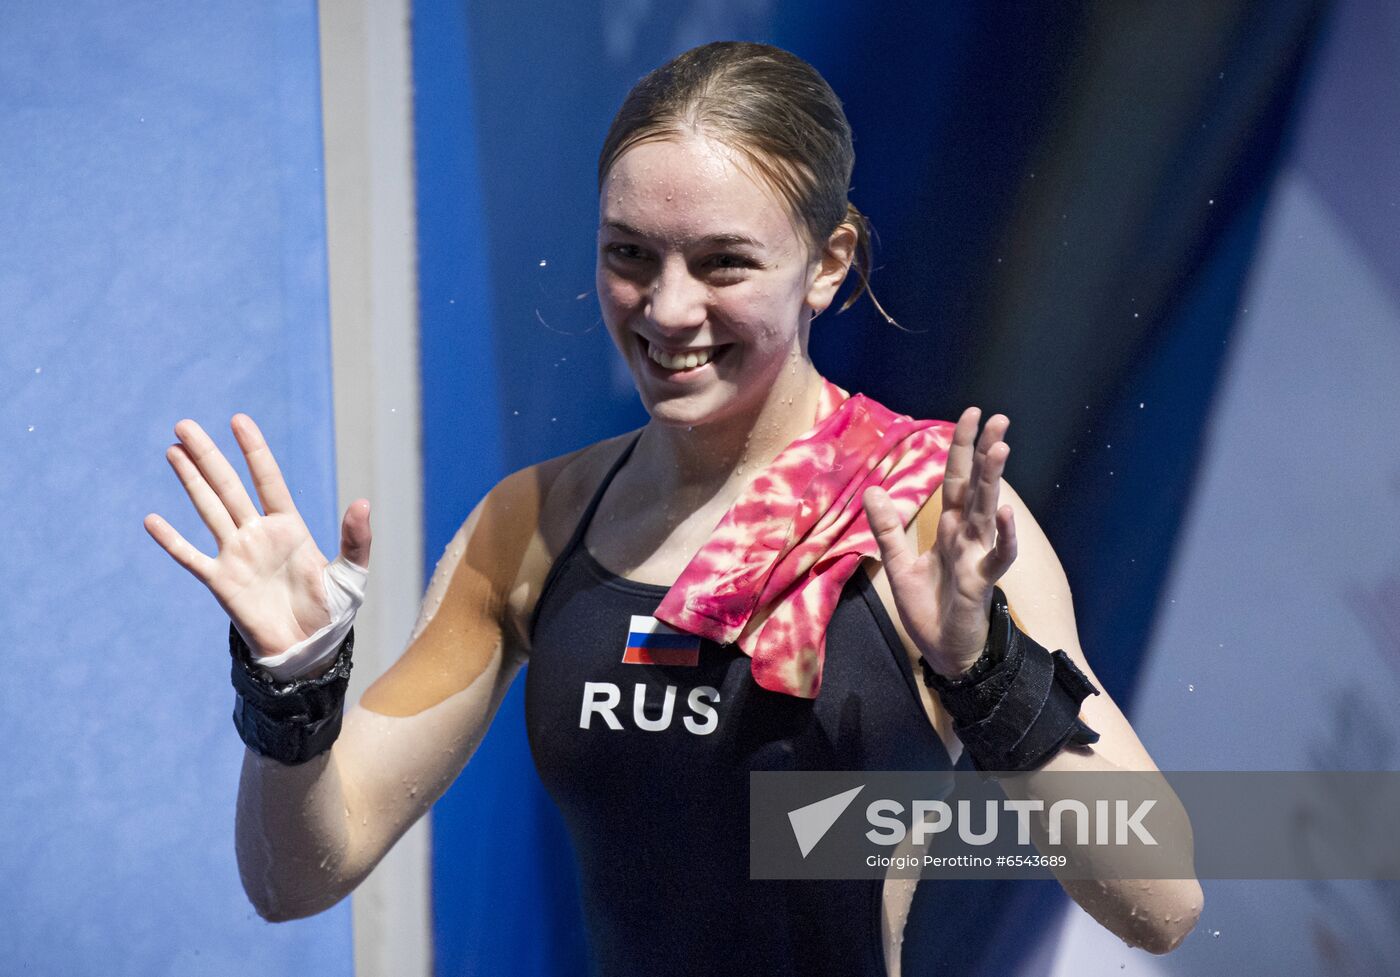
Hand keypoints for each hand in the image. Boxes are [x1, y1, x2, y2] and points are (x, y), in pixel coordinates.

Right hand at [143, 413, 371, 656]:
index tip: (239, 421)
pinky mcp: (221, 582)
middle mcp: (258, 534)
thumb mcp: (351, 575)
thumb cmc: (331, 612)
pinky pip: (191, 557)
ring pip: (208, 509)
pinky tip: (152, 520)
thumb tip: (362, 502)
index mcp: (290, 527)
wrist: (307, 650)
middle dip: (208, 456)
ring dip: (190, 481)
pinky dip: (171, 540)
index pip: (268, 480)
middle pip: (228, 486)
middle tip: (185, 424)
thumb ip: (356, 539)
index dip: (254, 451)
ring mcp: (236, 555)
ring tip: (172, 450)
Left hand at [862, 407, 1016, 677]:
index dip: (962, 448)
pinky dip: (1003, 537)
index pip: (956, 480)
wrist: (944, 653)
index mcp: (948, 528)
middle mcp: (967, 536)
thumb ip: (887, 528)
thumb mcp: (898, 565)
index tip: (970, 415)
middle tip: (998, 418)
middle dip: (986, 453)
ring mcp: (977, 557)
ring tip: (1000, 448)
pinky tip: (1005, 515)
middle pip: (976, 487)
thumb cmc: (928, 609)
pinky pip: (997, 558)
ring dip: (994, 481)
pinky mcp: (981, 582)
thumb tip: (872, 488)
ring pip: (987, 512)